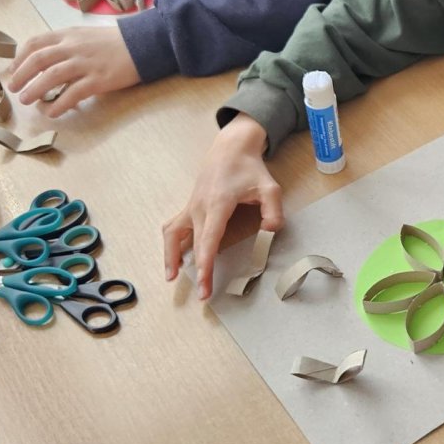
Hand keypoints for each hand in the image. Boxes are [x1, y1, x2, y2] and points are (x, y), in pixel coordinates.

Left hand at [9, 26, 140, 116]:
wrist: (144, 43)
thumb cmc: (116, 41)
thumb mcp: (86, 36)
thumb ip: (68, 46)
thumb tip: (50, 63)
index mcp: (68, 35)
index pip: (36, 43)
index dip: (20, 57)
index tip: (14, 70)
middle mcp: (73, 47)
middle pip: (38, 60)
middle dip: (22, 75)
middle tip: (14, 89)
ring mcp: (85, 63)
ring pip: (51, 76)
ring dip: (35, 89)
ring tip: (26, 100)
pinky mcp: (98, 79)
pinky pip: (73, 93)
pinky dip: (60, 104)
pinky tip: (53, 112)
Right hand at [163, 116, 282, 298]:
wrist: (231, 146)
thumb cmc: (250, 168)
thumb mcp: (270, 187)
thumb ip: (273, 210)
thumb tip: (270, 231)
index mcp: (217, 203)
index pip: (208, 240)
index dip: (205, 264)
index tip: (205, 283)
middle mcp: (199, 207)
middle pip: (192, 244)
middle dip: (196, 271)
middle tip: (203, 296)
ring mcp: (191, 206)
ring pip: (172, 234)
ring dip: (169, 257)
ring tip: (171, 278)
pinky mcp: (188, 206)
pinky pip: (174, 227)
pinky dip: (171, 245)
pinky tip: (173, 260)